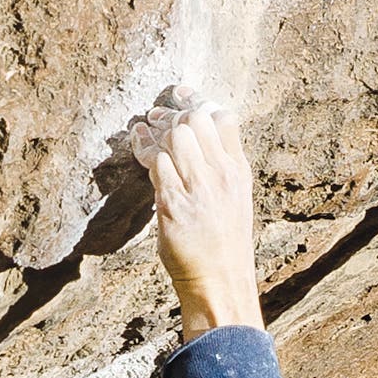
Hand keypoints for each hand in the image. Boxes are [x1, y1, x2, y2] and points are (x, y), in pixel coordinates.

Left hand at [149, 102, 262, 338]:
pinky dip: (145, 154)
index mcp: (239, 172)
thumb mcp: (236, 200)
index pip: (224, 118)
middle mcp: (222, 176)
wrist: (220, 282)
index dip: (199, 101)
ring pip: (175, 137)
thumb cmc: (223, 244)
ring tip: (144, 133)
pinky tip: (139, 148)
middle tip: (156, 119)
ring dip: (156, 134)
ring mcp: (199, 189)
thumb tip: (195, 141)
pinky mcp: (173, 204)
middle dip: (172, 117)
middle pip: (196, 121)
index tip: (180, 95)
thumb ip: (220, 169)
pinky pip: (156, 164)